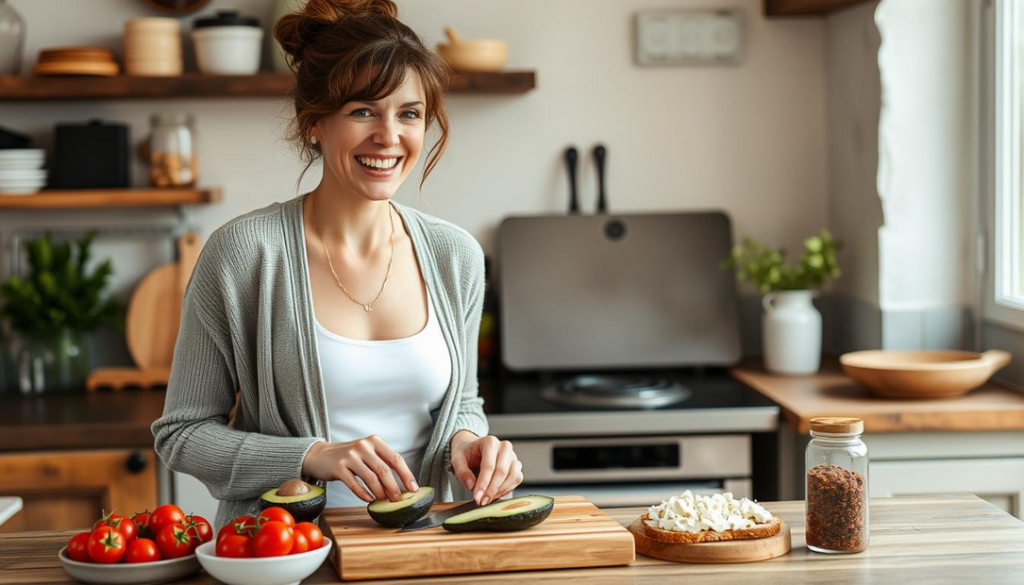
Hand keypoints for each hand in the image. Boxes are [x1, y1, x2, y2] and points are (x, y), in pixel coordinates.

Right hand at [301, 436, 417, 502]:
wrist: (321, 455)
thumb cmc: (350, 457)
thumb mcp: (367, 453)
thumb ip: (382, 463)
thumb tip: (402, 484)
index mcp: (375, 441)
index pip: (396, 459)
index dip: (406, 475)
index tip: (413, 489)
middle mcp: (363, 446)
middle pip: (384, 470)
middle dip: (393, 487)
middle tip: (397, 500)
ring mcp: (350, 456)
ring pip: (371, 478)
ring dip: (380, 492)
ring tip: (384, 501)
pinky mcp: (338, 467)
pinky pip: (354, 484)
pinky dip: (363, 494)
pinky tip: (368, 500)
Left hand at [449, 432, 523, 505]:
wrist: (474, 450)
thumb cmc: (467, 454)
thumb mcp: (457, 460)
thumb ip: (462, 472)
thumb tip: (470, 485)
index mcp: (489, 442)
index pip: (488, 465)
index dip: (483, 483)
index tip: (477, 497)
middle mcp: (504, 447)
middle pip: (502, 472)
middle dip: (491, 490)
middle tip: (481, 501)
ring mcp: (512, 456)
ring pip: (513, 476)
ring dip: (500, 491)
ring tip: (487, 499)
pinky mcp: (516, 465)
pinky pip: (517, 479)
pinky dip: (507, 489)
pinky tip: (495, 494)